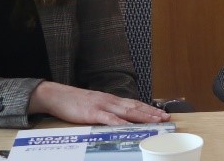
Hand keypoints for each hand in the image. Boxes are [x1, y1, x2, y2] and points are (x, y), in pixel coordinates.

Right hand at [28, 82, 169, 124]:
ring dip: (142, 116)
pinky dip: (120, 123)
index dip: (149, 109)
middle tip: (166, 118)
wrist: (57, 95)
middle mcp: (110, 101)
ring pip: (126, 111)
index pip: (134, 104)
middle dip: (151, 113)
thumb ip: (108, 110)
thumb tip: (120, 119)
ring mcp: (102, 106)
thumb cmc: (75, 102)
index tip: (162, 113)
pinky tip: (129, 127)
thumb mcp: (95, 104)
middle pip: (135, 107)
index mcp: (111, 99)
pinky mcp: (92, 113)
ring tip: (155, 121)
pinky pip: (109, 119)